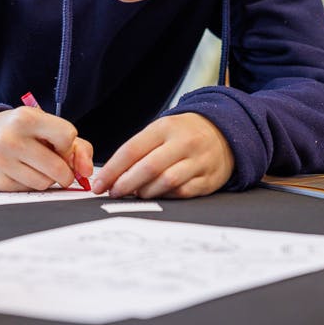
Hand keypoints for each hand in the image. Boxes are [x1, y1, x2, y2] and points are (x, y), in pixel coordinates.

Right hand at [0, 107, 93, 191]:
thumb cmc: (21, 132)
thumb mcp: (46, 127)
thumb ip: (77, 146)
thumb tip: (86, 172)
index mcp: (27, 117)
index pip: (67, 136)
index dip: (68, 145)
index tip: (59, 146)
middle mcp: (11, 137)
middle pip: (58, 167)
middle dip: (65, 171)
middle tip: (58, 166)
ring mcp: (1, 160)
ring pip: (45, 183)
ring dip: (48, 179)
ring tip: (36, 166)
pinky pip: (29, 191)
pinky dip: (32, 184)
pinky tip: (22, 172)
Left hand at [92, 112, 233, 198]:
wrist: (224, 133)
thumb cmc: (183, 134)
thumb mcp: (161, 130)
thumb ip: (139, 150)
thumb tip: (112, 175)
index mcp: (166, 127)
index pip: (132, 149)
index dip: (112, 169)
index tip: (99, 183)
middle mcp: (183, 142)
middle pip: (148, 167)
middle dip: (125, 184)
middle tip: (113, 193)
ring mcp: (198, 161)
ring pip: (165, 182)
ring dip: (145, 192)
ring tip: (135, 194)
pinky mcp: (208, 179)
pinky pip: (182, 193)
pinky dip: (165, 196)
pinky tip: (156, 195)